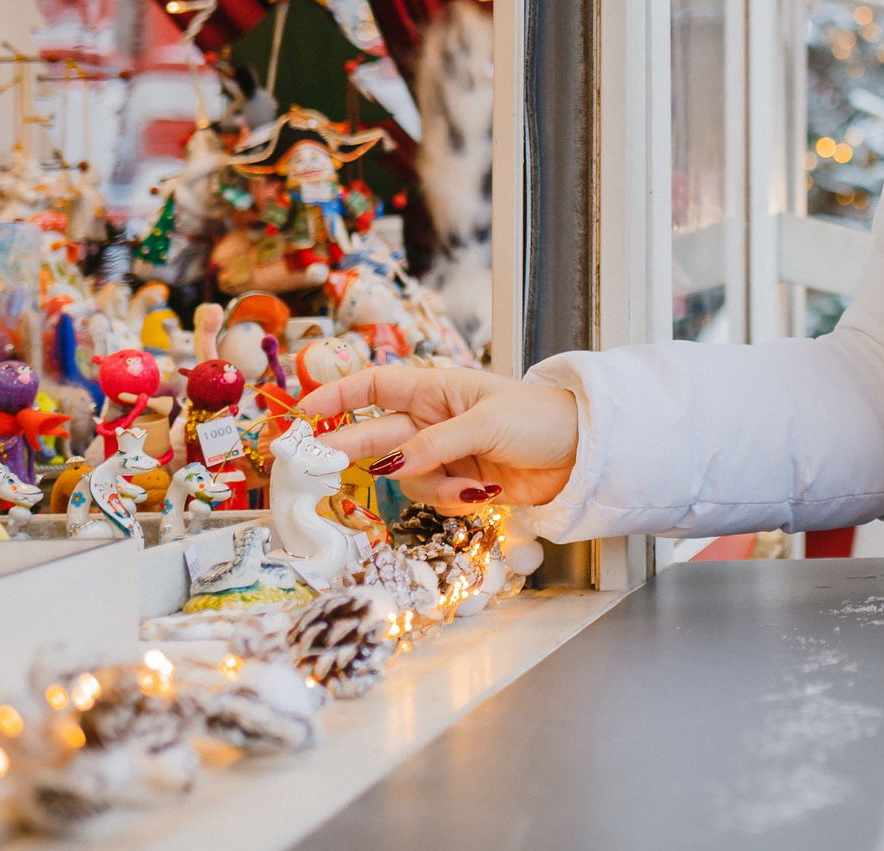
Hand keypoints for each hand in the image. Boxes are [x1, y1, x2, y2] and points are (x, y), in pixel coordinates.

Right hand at [299, 366, 578, 509]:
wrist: (580, 454)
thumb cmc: (540, 418)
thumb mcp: (486, 423)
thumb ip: (435, 444)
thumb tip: (388, 464)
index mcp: (438, 388)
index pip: (375, 386)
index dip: (337, 397)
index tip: (302, 412)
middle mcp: (434, 419)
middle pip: (377, 434)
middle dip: (350, 450)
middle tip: (315, 465)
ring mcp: (444, 453)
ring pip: (406, 476)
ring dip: (432, 485)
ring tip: (473, 483)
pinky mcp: (459, 482)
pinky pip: (434, 496)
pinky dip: (454, 498)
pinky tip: (485, 490)